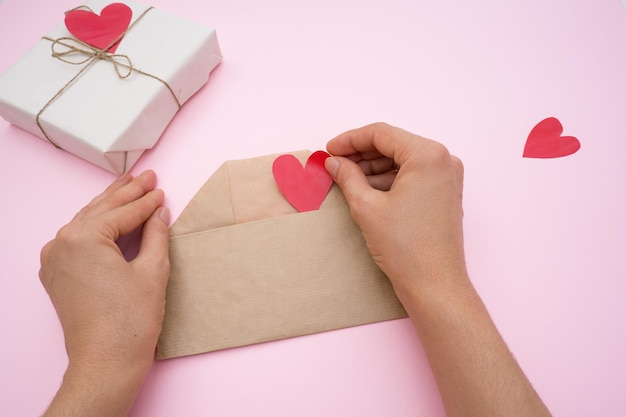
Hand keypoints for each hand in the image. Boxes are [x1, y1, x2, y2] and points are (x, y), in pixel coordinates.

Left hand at [39, 170, 169, 416]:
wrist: (107, 360)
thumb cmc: (130, 320)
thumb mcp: (153, 269)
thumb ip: (155, 233)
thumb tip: (158, 212)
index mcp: (83, 237)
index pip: (122, 212)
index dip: (147, 200)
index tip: (161, 189)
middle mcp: (61, 242)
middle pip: (100, 209)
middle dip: (126, 192)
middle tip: (147, 177)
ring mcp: (54, 259)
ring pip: (86, 221)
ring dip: (110, 205)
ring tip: (129, 186)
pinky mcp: (56, 274)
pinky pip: (77, 239)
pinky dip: (96, 226)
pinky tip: (109, 218)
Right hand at [325, 122, 466, 299]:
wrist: (434, 284)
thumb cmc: (405, 247)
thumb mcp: (367, 207)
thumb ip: (348, 177)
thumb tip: (334, 162)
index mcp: (428, 155)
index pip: (382, 134)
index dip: (350, 140)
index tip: (329, 150)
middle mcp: (443, 160)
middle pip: (393, 145)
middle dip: (361, 154)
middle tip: (335, 164)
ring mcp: (447, 178)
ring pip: (402, 161)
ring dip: (373, 167)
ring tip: (347, 179)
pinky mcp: (444, 194)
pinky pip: (412, 176)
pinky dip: (389, 180)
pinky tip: (366, 190)